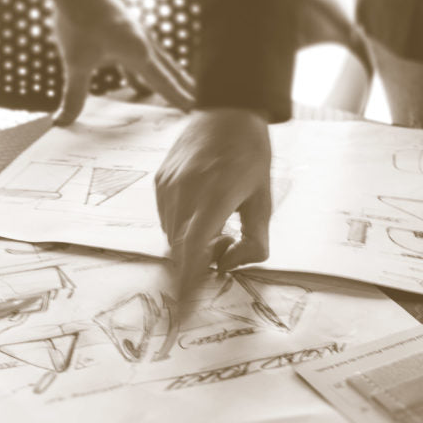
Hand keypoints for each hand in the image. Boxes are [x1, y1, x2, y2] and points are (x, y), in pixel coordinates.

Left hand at [51, 0, 193, 124]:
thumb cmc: (79, 23)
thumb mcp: (75, 63)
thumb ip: (74, 96)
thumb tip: (62, 122)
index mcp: (138, 53)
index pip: (164, 83)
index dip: (178, 99)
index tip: (195, 111)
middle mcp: (146, 44)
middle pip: (170, 73)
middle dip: (185, 91)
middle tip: (202, 108)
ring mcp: (139, 38)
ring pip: (161, 65)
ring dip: (172, 81)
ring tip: (185, 96)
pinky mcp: (129, 35)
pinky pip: (144, 59)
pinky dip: (148, 75)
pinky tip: (139, 88)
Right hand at [154, 109, 271, 350]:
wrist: (226, 110)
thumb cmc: (251, 153)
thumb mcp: (263, 197)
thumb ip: (254, 239)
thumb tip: (230, 266)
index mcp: (215, 195)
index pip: (194, 250)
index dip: (188, 284)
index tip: (184, 312)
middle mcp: (184, 192)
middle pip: (181, 248)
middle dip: (199, 262)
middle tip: (227, 245)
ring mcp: (167, 186)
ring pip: (172, 236)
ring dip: (191, 244)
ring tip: (219, 222)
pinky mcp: (159, 182)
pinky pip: (166, 218)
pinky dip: (182, 226)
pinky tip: (203, 209)